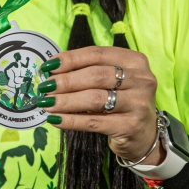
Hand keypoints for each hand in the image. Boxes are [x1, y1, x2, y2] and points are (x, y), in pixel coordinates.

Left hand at [37, 46, 161, 163]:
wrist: (143, 134)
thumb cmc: (122, 102)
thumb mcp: (112, 81)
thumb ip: (88, 71)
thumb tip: (52, 70)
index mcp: (135, 61)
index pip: (97, 54)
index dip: (70, 59)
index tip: (48, 66)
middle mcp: (141, 79)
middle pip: (95, 75)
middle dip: (65, 81)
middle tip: (44, 87)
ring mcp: (139, 103)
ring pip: (94, 98)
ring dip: (65, 101)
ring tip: (46, 104)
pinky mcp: (131, 126)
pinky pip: (94, 122)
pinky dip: (71, 120)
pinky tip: (55, 119)